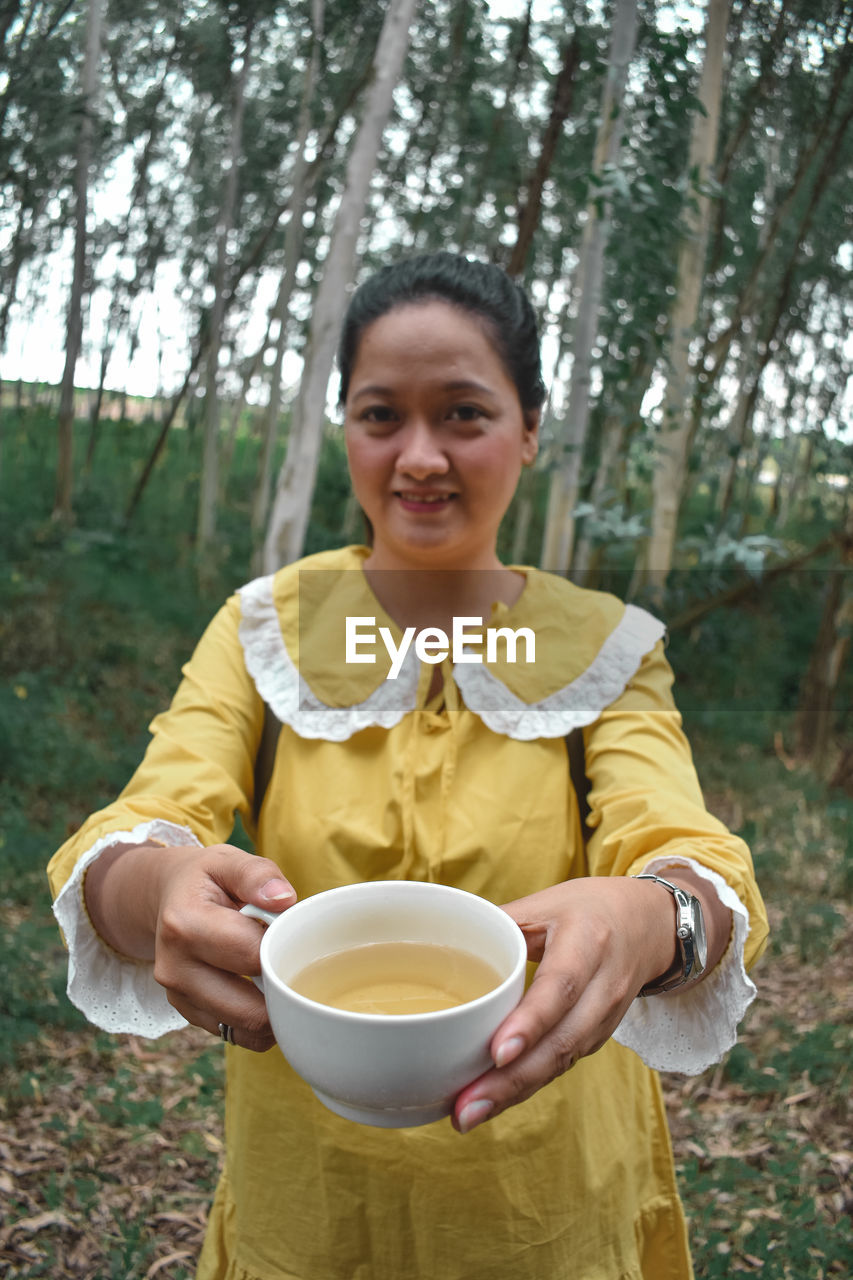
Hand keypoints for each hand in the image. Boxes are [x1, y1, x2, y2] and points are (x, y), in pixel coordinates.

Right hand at [84, 842, 295, 1050]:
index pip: (253, 955)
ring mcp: (178, 997)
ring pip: (246, 1029)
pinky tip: (262, 990)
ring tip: (277, 972)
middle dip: (283, 988)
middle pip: (250, 1007)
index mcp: (185, 925)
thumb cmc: (206, 879)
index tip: (293, 932)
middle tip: (294, 959)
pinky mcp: (187, 1014)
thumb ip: (257, 875)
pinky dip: (258, 1021)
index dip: (284, 946)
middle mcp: (174, 968)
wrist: (167, 897)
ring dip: (273, 1009)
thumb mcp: (228, 861)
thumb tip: (283, 900)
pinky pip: (237, 1035)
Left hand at [451, 876, 679, 1133]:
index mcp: (588, 941)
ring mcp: (605, 1018)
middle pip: (562, 1041)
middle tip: (465, 1107)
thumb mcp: (547, 902)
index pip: (561, 986)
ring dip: (514, 1093)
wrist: (648, 925)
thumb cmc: (589, 909)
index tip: (497, 1052)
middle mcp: (603, 985)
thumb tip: (442, 939)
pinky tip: (491, 1101)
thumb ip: (501, 922)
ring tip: (467, 1114)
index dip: (531, 1022)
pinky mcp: (599, 1038)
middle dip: (512, 1080)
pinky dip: (526, 1086)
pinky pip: (562, 1065)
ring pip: (562, 1062)